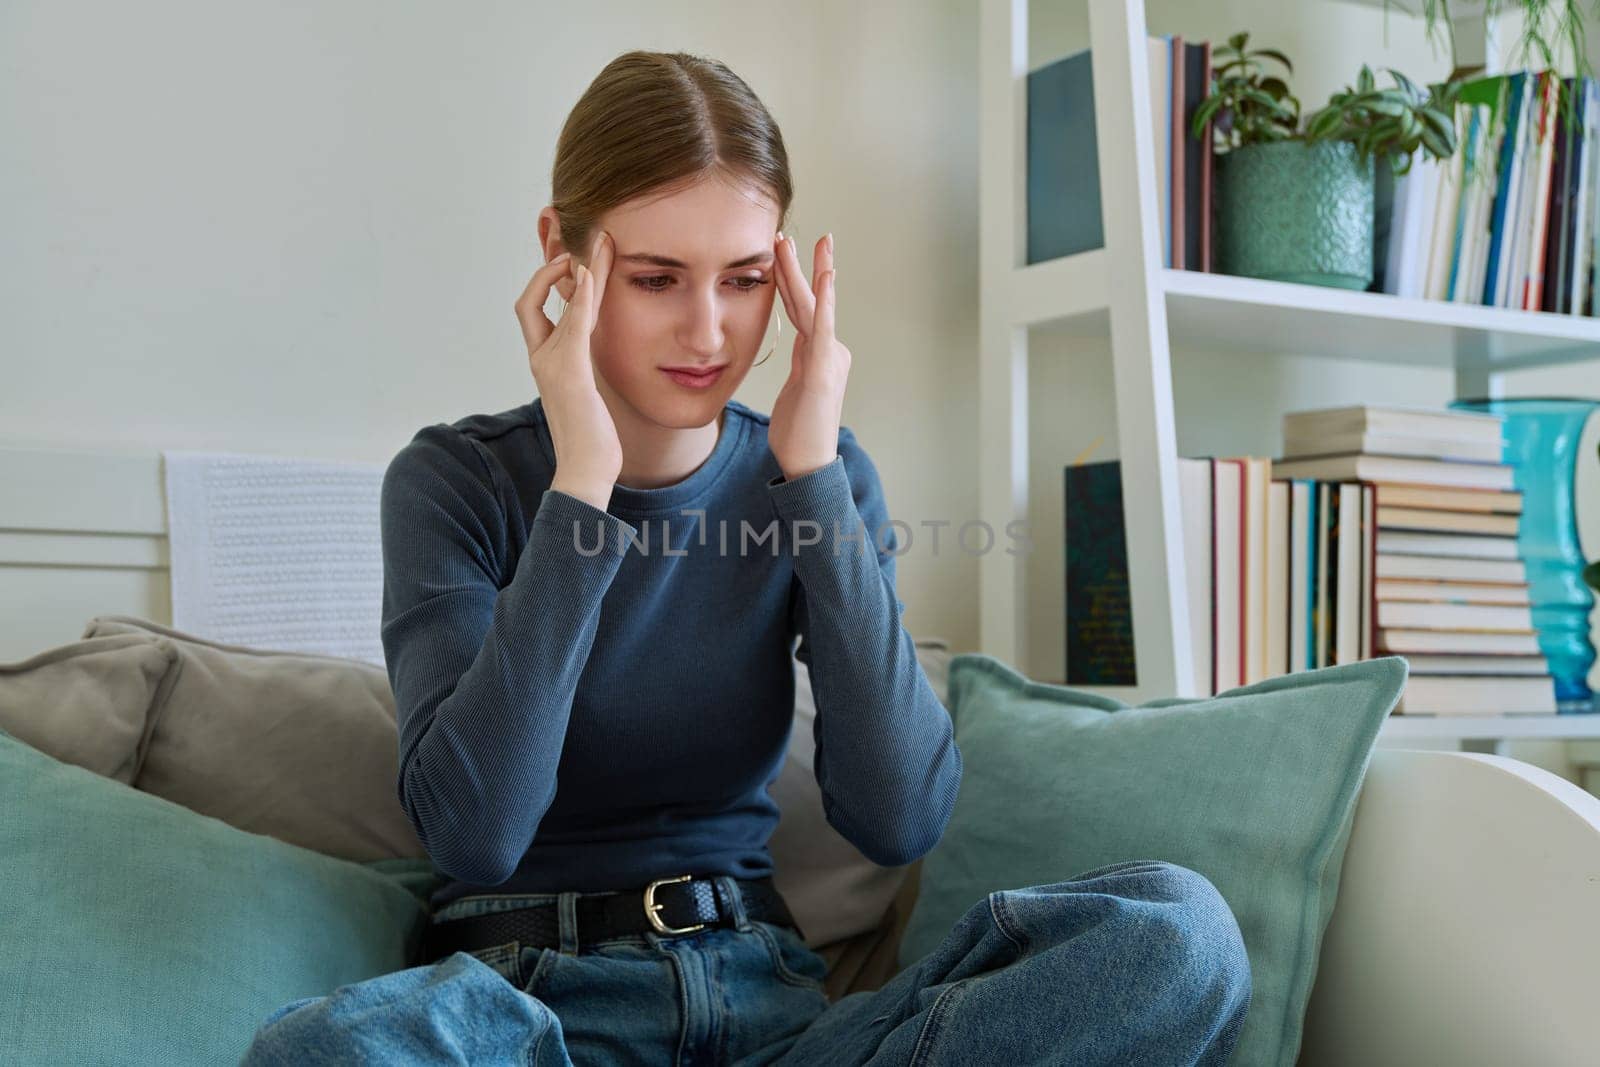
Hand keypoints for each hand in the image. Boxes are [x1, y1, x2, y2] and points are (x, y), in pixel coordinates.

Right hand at [513, 232, 621, 509]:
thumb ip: (587, 373)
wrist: (586, 471)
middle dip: (550, 263)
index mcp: (547, 361)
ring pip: (555, 301)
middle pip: (534, 296)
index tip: (572, 259)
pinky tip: (590, 275)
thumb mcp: (590, 397)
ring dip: (575, 268)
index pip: (536, 310)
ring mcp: (551, 363)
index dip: (549, 281)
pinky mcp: (569, 371)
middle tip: (573, 232)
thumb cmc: (593, 441)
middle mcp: (542, 357)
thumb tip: (596, 360)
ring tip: (595, 240)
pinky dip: (581, 296)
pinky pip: (573, 323)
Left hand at [769, 231, 849, 481]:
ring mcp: (829, 359)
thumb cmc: (799, 432)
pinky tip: (826, 277)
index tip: (781, 251)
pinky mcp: (824, 372)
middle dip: (799, 265)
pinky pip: (822, 330)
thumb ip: (800, 364)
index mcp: (818, 354)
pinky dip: (824, 302)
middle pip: (808, 300)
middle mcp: (828, 351)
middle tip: (787, 233)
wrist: (808, 463)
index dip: (791, 279)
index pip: (801, 308)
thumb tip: (799, 344)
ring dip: (806, 272)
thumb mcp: (795, 390)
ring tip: (800, 243)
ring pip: (813, 308)